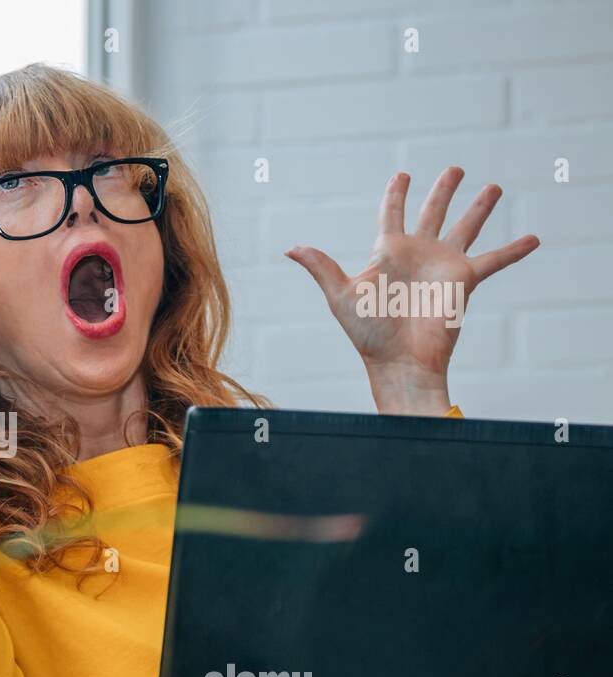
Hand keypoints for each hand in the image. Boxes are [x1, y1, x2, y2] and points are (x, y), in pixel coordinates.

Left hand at [286, 167, 539, 414]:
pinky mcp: (465, 281)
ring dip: (479, 208)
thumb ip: (320, 267)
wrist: (399, 360)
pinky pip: (496, 260)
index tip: (402, 174)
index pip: (393, 214)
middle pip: (432, 213)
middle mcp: (418, 255)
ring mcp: (443, 266)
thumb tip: (289, 248)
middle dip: (443, 190)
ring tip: (493, 186)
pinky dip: (515, 250)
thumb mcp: (340, 294)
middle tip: (455, 169)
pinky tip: (534, 238)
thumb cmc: (368, 332)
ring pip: (465, 227)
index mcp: (388, 253)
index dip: (396, 194)